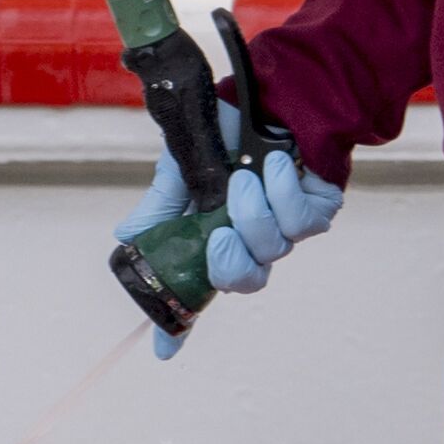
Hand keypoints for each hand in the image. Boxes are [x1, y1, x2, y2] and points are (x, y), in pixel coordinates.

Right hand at [122, 128, 348, 355]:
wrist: (267, 91)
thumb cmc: (223, 129)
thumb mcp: (181, 168)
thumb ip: (160, 206)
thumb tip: (125, 237)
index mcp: (214, 234)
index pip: (198, 289)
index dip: (181, 325)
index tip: (165, 352)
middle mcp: (251, 238)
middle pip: (245, 282)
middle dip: (231, 264)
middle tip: (220, 234)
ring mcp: (285, 226)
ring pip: (273, 251)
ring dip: (254, 214)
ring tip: (244, 175)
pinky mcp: (318, 208)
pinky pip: (303, 225)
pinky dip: (284, 195)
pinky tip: (276, 166)